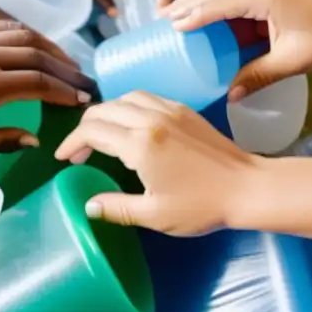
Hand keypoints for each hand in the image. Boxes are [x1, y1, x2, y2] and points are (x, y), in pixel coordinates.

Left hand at [0, 20, 95, 165]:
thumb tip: (36, 140)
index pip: (36, 83)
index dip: (63, 92)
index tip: (83, 101)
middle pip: (34, 55)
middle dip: (63, 68)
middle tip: (84, 82)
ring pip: (18, 35)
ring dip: (47, 47)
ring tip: (65, 64)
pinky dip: (21, 34)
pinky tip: (32, 46)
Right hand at [54, 92, 258, 235]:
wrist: (248, 187)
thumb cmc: (202, 205)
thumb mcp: (154, 215)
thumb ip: (116, 208)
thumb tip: (88, 205)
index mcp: (140, 144)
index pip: (92, 132)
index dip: (71, 143)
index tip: (63, 158)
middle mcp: (150, 119)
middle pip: (103, 110)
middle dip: (84, 128)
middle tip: (79, 151)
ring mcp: (169, 110)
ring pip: (124, 97)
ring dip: (106, 112)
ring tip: (101, 134)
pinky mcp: (184, 109)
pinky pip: (146, 97)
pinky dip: (128, 105)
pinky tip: (130, 123)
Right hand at [162, 0, 311, 99]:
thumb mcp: (293, 60)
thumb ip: (258, 76)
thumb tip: (228, 96)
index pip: (218, 3)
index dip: (193, 15)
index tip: (169, 26)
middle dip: (188, 3)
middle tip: (161, 19)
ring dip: (200, 1)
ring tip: (175, 15)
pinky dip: (216, 5)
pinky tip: (206, 16)